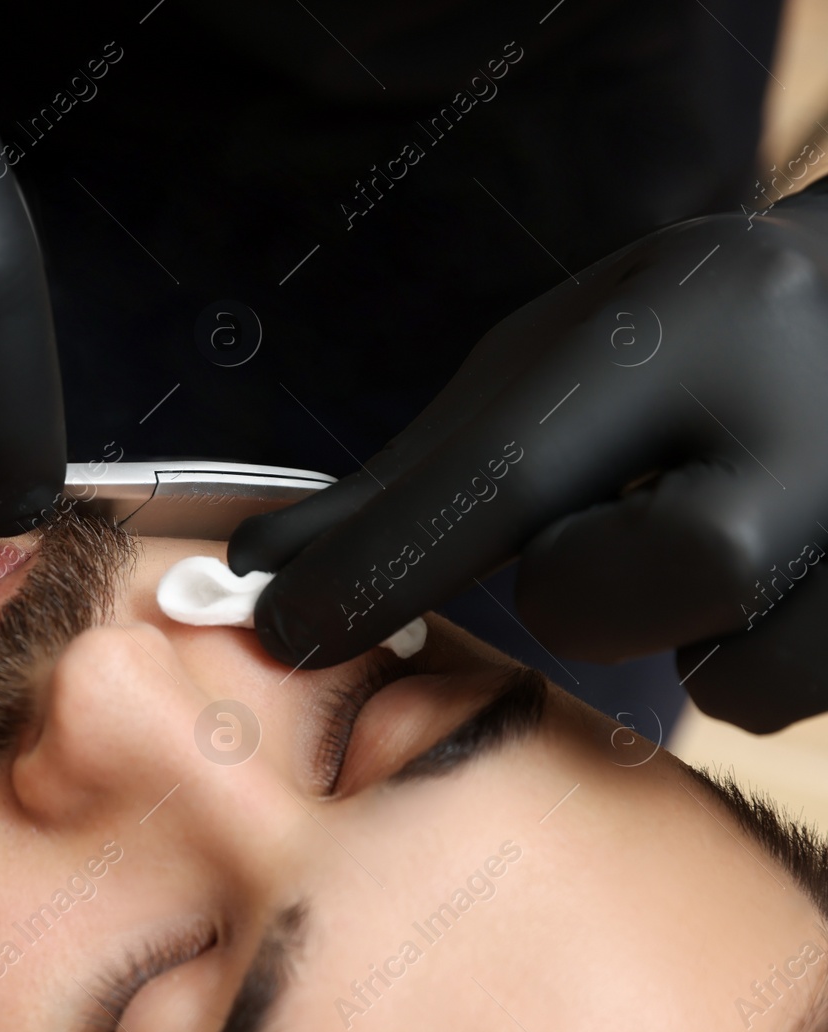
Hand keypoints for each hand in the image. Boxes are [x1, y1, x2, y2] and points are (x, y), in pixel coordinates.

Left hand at [229, 186, 827, 731]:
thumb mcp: (555, 364)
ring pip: (718, 676)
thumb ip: (414, 472)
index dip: (376, 563)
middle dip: (572, 584)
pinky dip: (742, 651)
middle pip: (607, 595)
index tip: (281, 624)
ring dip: (667, 626)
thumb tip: (264, 561)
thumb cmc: (690, 341)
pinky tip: (769, 568)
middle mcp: (806, 425)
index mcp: (688, 331)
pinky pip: (774, 693)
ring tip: (706, 525)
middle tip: (606, 524)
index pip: (500, 472)